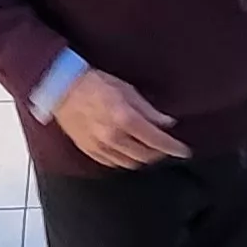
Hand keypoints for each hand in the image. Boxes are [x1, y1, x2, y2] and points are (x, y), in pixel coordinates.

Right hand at [52, 69, 192, 166]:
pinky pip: (112, 163)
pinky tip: (127, 151)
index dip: (173, 147)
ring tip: (147, 148)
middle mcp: (113, 136)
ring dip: (142, 158)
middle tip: (165, 146)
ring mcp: (99, 146)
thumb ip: (148, 109)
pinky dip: (124, 160)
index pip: (157, 140)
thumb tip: (167, 123)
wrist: (62, 88)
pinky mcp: (88, 150)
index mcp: (125, 119)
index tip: (184, 151)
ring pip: (129, 163)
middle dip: (159, 153)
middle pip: (145, 156)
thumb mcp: (127, 89)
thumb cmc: (95, 83)